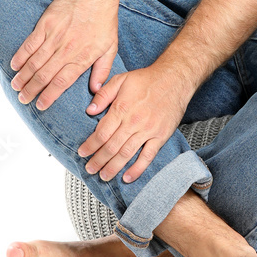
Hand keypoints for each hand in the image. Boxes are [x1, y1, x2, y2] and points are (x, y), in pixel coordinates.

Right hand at [10, 0, 120, 109]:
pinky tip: (14, 66)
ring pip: (35, 61)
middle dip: (32, 90)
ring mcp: (56, 36)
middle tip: (23, 100)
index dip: (49, 96)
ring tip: (16, 87)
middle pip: (45, 75)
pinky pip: (30, 43)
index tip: (40, 106)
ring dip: (23, 76)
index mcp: (83, 57)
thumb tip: (95, 90)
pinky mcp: (46, 23)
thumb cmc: (105, 20)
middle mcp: (68, 48)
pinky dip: (21, 56)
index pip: (62, 82)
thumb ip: (103, 70)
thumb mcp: (111, 47)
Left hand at [77, 64, 191, 183]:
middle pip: (111, 146)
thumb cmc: (147, 79)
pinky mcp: (160, 136)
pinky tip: (128, 178)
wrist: (175, 79)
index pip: (102, 132)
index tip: (82, 153)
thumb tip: (89, 111)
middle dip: (98, 160)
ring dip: (113, 167)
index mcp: (122, 108)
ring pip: (126, 154)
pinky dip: (137, 169)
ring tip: (103, 176)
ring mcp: (148, 130)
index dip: (90, 145)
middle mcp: (134, 121)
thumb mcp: (121, 79)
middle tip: (89, 169)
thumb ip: (104, 94)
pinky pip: (147, 156)